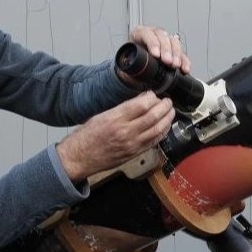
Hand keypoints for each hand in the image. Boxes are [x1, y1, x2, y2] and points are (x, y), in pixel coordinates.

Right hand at [56, 91, 174, 182]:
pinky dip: (163, 133)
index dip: (152, 97)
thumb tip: (140, 100)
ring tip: (170, 112)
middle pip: (153, 116)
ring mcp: (132, 144)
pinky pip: (154, 142)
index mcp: (115, 119)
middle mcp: (125, 132)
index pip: (141, 105)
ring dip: (167, 119)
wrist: (80, 157)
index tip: (154, 94)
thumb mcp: (102, 115)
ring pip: (158, 130)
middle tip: (167, 101)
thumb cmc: (88, 136)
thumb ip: (123, 109)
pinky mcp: (134, 153)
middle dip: (164, 106)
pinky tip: (165, 127)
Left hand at [129, 26, 190, 73]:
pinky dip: (184, 61)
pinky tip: (185, 68)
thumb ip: (126, 63)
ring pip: (174, 42)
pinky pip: (181, 53)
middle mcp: (153, 34)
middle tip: (168, 61)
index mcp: (139, 34)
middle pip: (163, 36)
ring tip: (176, 65)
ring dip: (176, 54)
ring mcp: (164, 41)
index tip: (156, 55)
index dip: (152, 43)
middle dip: (167, 50)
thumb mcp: (126, 61)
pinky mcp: (173, 50)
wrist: (134, 67)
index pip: (146, 34)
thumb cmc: (130, 61)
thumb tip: (127, 68)